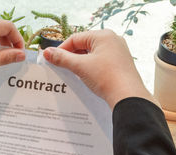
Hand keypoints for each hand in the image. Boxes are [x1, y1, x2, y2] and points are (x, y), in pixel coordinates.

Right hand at [43, 30, 159, 109]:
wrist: (128, 96)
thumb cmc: (107, 78)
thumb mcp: (80, 66)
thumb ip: (62, 58)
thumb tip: (47, 52)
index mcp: (103, 35)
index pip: (76, 38)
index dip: (62, 49)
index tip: (52, 59)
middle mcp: (113, 40)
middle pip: (84, 44)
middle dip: (71, 56)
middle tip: (61, 67)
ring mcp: (118, 52)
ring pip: (92, 53)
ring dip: (80, 62)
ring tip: (72, 73)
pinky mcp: (120, 63)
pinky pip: (100, 61)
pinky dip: (90, 67)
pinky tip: (86, 77)